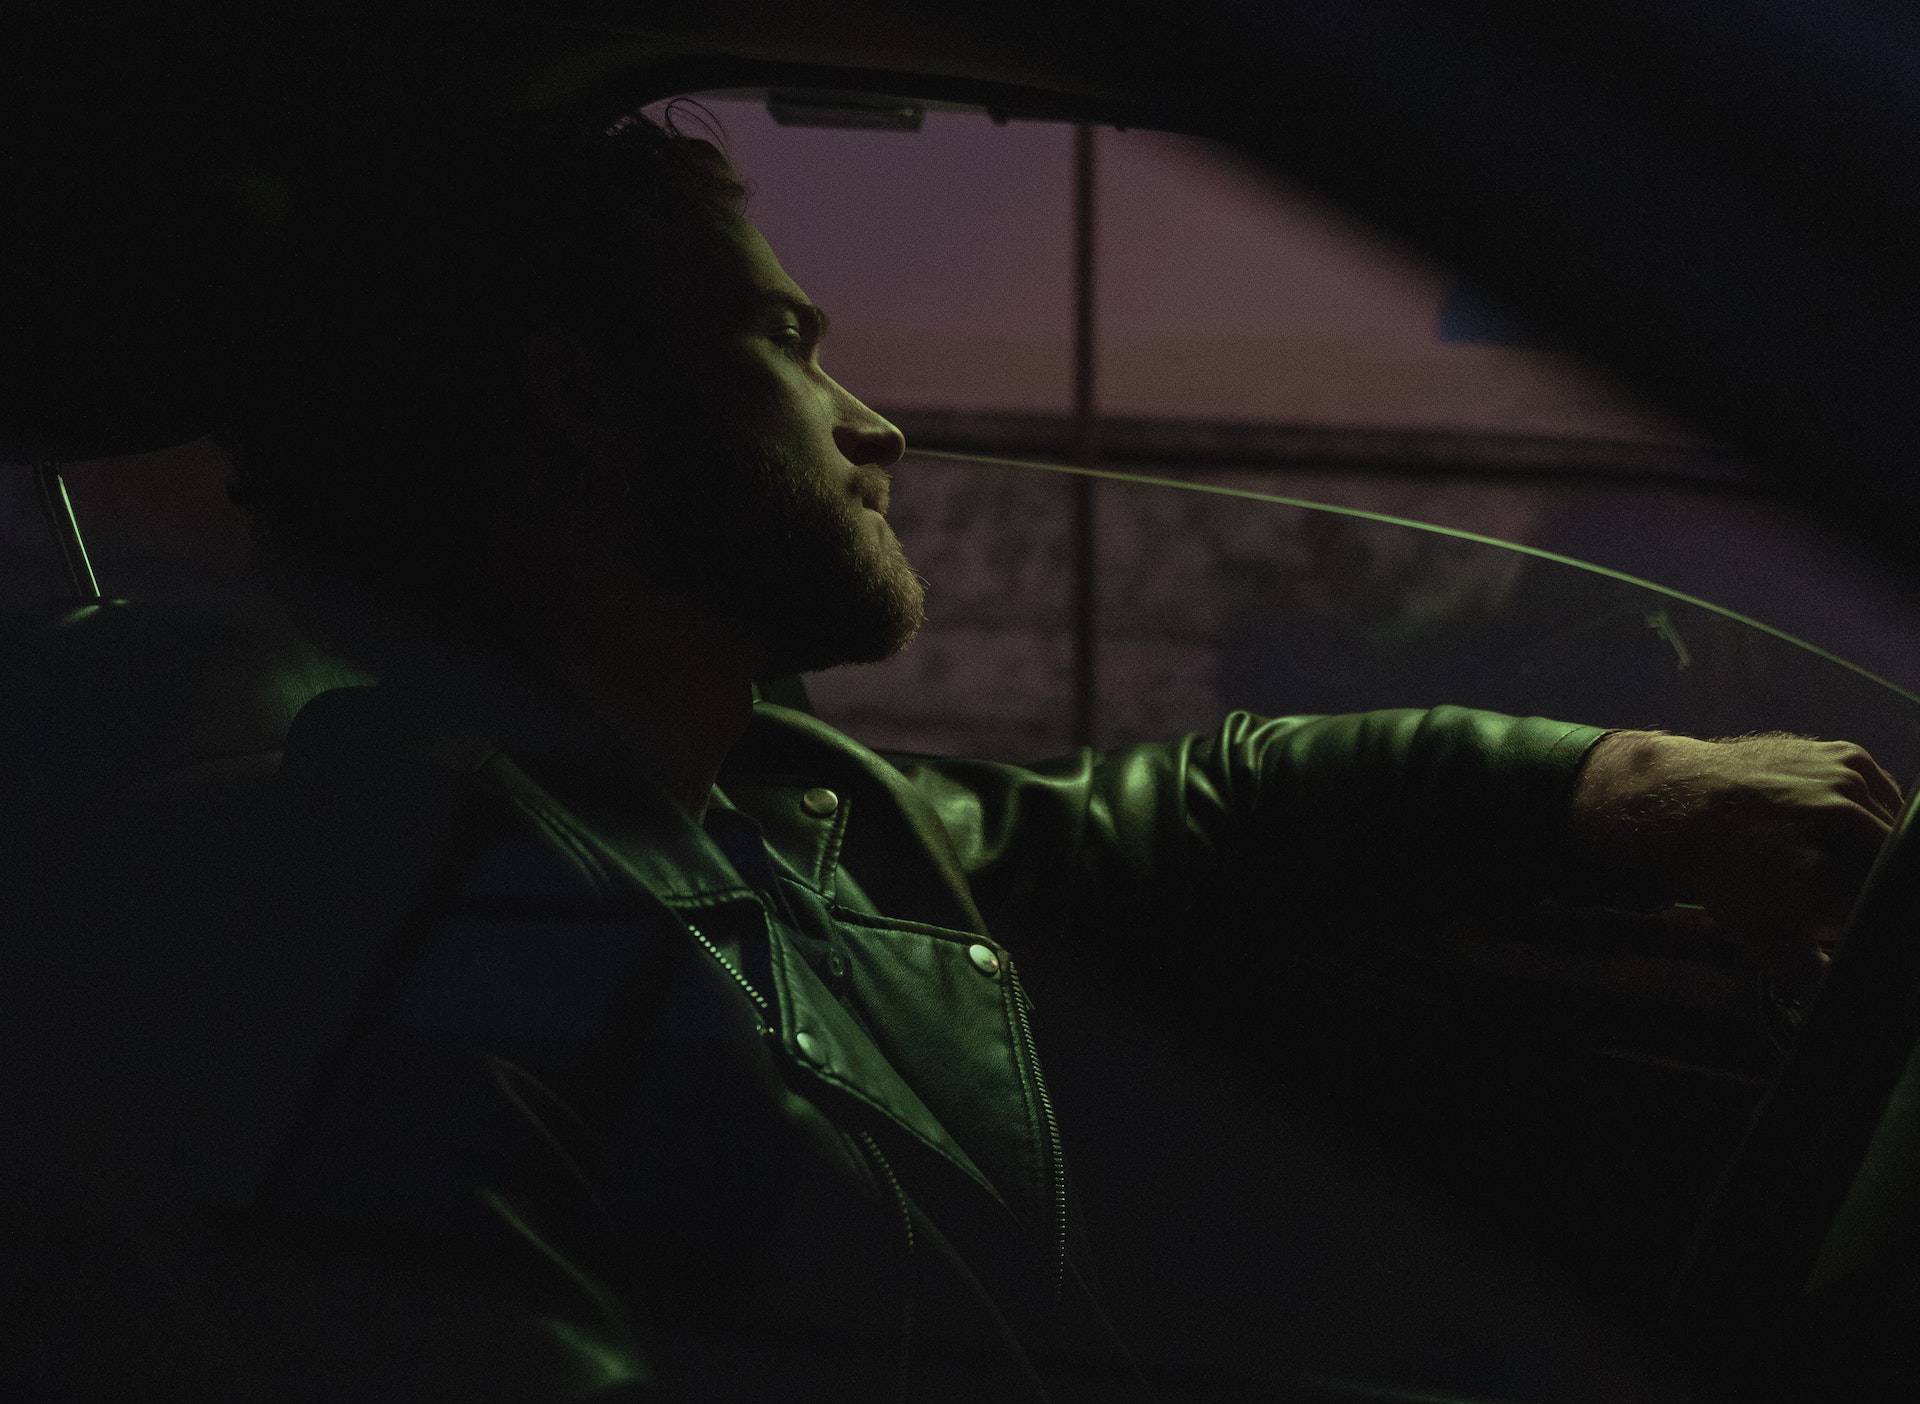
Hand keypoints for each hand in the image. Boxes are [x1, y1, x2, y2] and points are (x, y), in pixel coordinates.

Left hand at [1566, 729, 1906, 989]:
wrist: (1681, 801)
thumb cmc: (1722, 875)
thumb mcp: (1763, 940)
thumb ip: (1814, 977)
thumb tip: (1848, 1001)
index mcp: (1832, 879)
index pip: (1892, 903)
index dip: (1883, 916)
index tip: (1863, 915)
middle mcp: (1848, 825)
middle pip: (1899, 867)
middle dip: (1880, 883)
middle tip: (1847, 890)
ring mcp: (1850, 784)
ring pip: (1900, 829)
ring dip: (1884, 850)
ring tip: (1837, 859)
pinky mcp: (1850, 757)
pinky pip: (1887, 795)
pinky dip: (1876, 815)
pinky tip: (1841, 828)